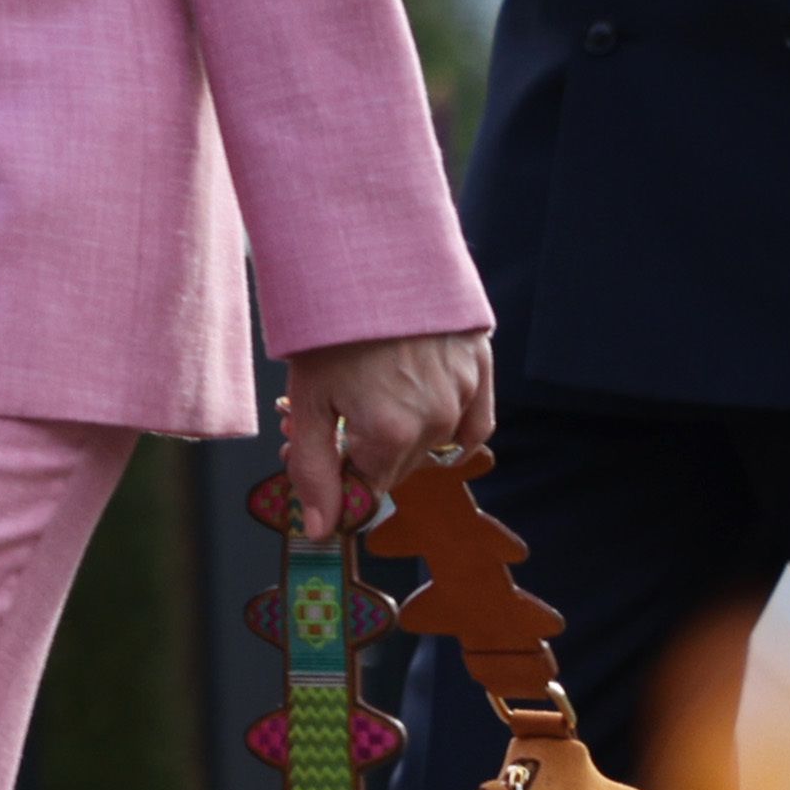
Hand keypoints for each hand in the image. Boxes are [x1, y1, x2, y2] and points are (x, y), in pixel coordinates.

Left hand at [270, 327, 499, 541]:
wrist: (374, 259)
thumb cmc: (330, 327)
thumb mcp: (306, 399)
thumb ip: (314, 470)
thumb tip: (321, 530)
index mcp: (391, 433)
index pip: (366, 488)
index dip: (333, 474)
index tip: (307, 449)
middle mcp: (437, 422)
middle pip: (396, 468)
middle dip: (359, 453)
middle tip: (325, 414)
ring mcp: (465, 397)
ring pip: (431, 446)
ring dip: (398, 435)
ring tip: (363, 395)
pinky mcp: (482, 372)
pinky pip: (473, 425)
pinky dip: (449, 429)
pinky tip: (419, 412)